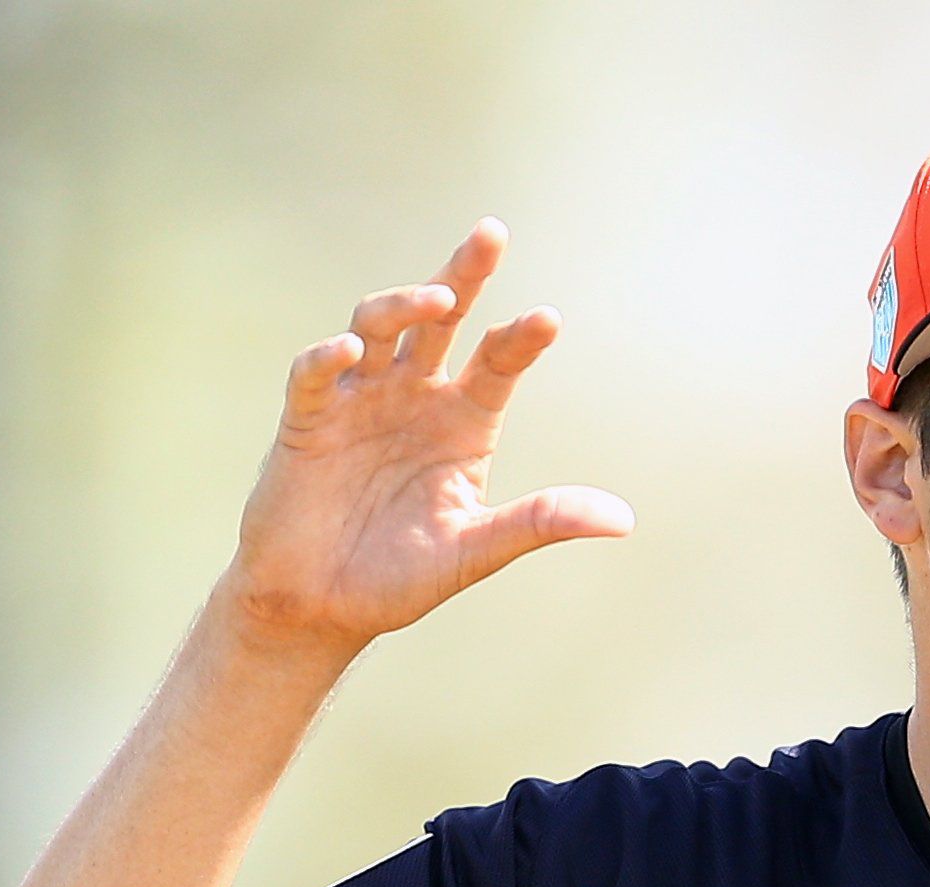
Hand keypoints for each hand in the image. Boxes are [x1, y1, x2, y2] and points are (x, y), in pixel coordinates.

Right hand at [221, 220, 631, 657]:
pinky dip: (329, 357)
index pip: (497, 363)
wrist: (321, 608)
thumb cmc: (401, 578)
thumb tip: (624, 519)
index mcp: (462, 423)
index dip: (520, 340)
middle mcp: (412, 398)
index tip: (548, 320)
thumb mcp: (479, 549)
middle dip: (465, 274)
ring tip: (438, 298)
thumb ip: (542, 522)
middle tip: (493, 235)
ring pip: (377, 326)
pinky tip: (352, 350)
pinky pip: (314, 375)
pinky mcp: (306, 421)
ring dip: (403, 306)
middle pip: (440, 319)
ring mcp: (357, 402)